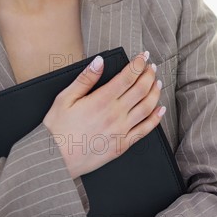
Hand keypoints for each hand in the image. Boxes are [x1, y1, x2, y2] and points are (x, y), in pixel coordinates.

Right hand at [43, 51, 164, 179]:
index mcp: (101, 100)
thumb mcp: (65, 98)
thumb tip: (99, 61)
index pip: (127, 77)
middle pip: (141, 89)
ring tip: (157, 82)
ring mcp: (121, 131)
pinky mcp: (122, 145)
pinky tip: (159, 109)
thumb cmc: (57, 129)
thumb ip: (85, 79)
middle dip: (149, 74)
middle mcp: (115, 115)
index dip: (138, 64)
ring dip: (155, 92)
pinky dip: (156, 118)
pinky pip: (145, 130)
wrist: (56, 160)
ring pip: (147, 107)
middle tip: (151, 65)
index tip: (143, 55)